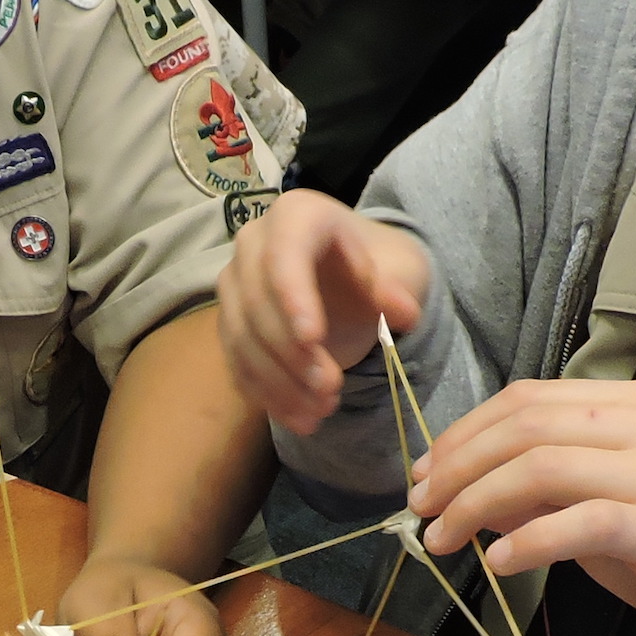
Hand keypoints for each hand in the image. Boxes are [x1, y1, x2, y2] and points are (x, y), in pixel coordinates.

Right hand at [216, 190, 434, 435]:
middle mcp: (253, 244)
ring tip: (322, 411)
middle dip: (293, 354)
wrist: (351, 278)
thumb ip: (397, 287)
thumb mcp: (400, 269)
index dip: (293, 297)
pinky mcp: (231, 324)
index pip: (284, 255)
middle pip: (257, 303)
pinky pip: (237, 363)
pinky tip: (301, 419)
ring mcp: (235, 285)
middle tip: (331, 389)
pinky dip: (268, 395)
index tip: (313, 339)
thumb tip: (404, 312)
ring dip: (281, 383)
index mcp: (296, 215)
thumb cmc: (377, 266)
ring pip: (242, 339)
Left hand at [406, 379, 635, 635]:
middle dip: (459, 467)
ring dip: (476, 505)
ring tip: (442, 540)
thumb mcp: (597, 506)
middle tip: (420, 509)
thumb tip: (456, 483)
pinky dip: (529, 541)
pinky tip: (497, 562)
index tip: (424, 472)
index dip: (465, 432)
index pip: (531, 399)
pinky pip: (581, 522)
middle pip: (529, 427)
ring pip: (544, 468)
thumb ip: (538, 488)